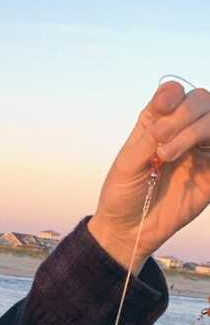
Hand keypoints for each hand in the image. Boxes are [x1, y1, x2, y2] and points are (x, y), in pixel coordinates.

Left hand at [87, 80, 209, 272]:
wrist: (128, 230)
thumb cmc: (123, 195)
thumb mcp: (129, 163)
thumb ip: (151, 136)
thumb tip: (171, 114)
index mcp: (157, 124)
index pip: (174, 94)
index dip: (172, 95)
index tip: (161, 108)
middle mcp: (182, 132)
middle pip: (200, 101)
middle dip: (184, 114)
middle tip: (159, 140)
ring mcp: (200, 150)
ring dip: (194, 130)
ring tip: (166, 155)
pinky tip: (198, 156)